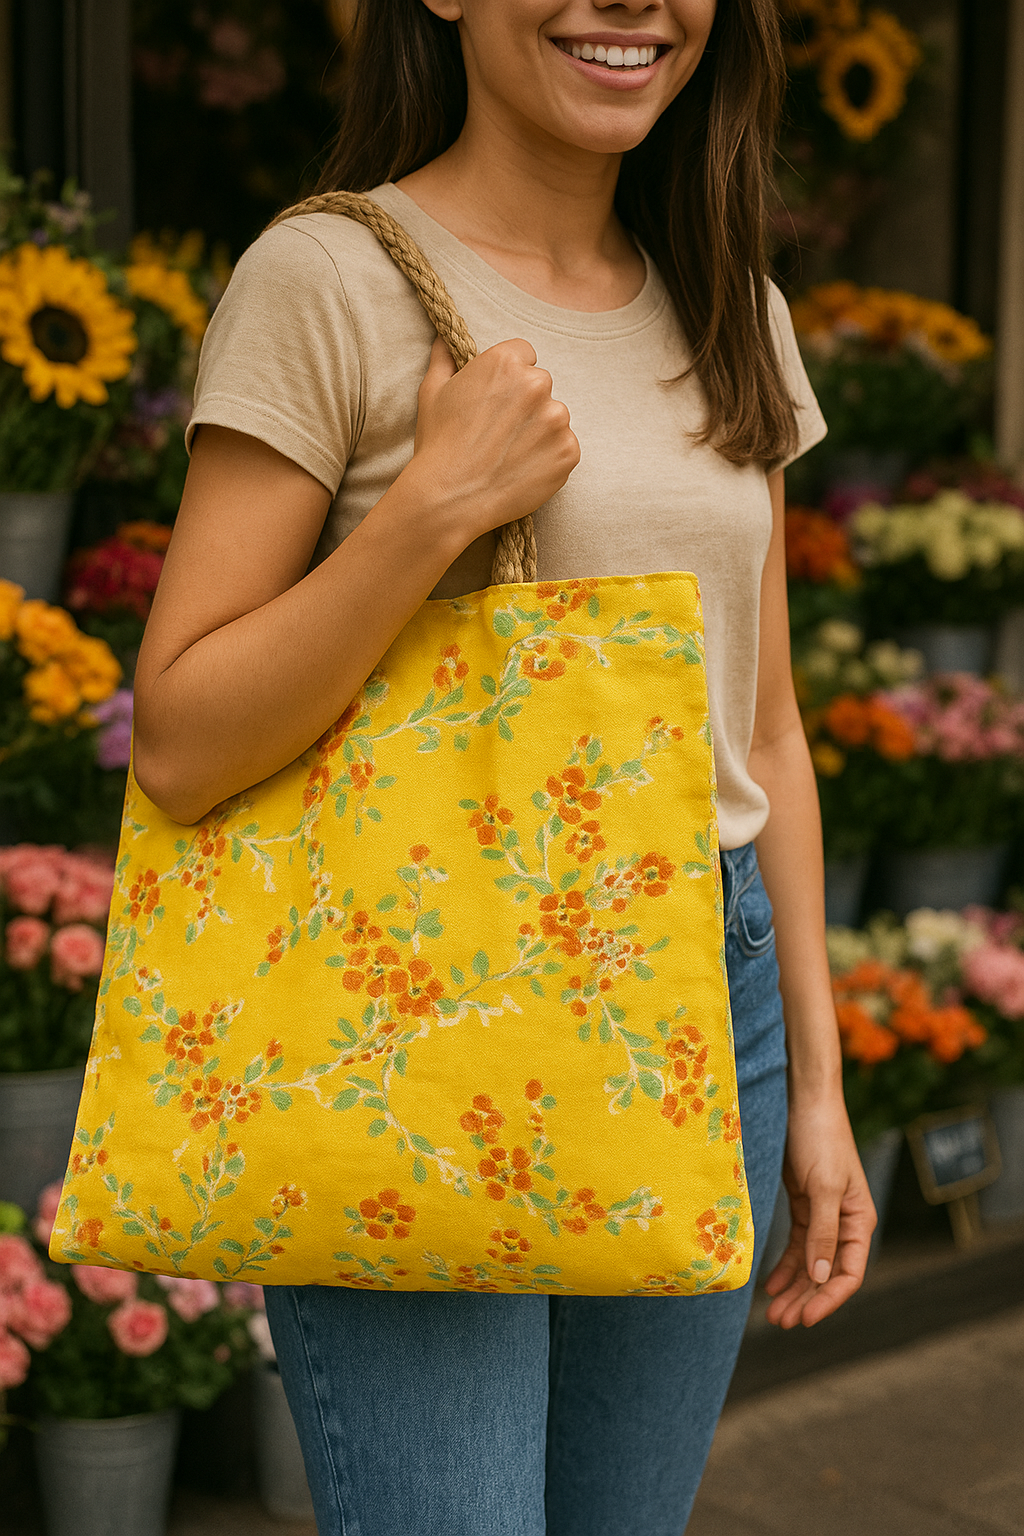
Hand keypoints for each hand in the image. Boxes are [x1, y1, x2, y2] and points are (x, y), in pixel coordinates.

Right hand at [407, 335, 579, 539]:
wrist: (451, 498)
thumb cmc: (439, 444)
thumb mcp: (432, 392)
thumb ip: (444, 358)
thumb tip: (444, 338)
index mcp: (505, 361)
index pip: (525, 354)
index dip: (510, 377)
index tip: (499, 399)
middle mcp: (536, 384)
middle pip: (541, 385)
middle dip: (526, 404)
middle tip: (500, 432)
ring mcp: (556, 418)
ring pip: (555, 417)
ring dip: (540, 431)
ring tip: (509, 454)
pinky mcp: (568, 451)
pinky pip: (565, 447)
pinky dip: (550, 458)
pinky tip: (522, 469)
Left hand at [763, 1093, 875, 1328]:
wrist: (804, 1101)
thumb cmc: (820, 1139)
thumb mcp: (822, 1187)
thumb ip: (822, 1233)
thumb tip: (821, 1277)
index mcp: (859, 1220)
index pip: (850, 1273)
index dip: (829, 1300)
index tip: (805, 1319)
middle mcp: (844, 1223)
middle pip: (828, 1273)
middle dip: (807, 1300)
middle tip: (781, 1322)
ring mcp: (823, 1215)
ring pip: (810, 1263)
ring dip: (794, 1288)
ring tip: (773, 1313)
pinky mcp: (804, 1205)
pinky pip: (796, 1245)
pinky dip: (785, 1265)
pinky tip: (771, 1284)